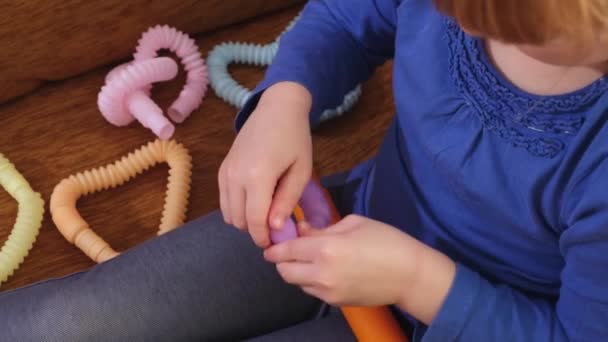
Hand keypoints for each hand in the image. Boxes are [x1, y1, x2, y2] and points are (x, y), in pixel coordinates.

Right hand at [218, 82, 312, 247]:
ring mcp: (225, 172)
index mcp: (257, 176)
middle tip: (275, 226)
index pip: (254, 221)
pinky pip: (224, 201)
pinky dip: (237, 208)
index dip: (264, 237)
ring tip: (266, 213)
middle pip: (238, 221)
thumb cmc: (295, 139)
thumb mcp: (301, 171)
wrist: (276, 109)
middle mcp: (235, 176)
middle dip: (255, 230)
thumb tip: (275, 227)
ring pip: (228, 214)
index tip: (276, 242)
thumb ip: (287, 201)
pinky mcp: (222, 170)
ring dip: (245, 221)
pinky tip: (256, 201)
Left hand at [263, 214, 418, 305]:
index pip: (286, 250)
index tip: (271, 242)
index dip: (275, 246)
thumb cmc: (386, 241)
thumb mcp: (353, 224)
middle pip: (284, 271)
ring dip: (296, 270)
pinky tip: (325, 269)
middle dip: (282, 260)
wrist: (410, 275)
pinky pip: (312, 291)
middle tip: (289, 249)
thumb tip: (302, 230)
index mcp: (326, 248)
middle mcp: (321, 273)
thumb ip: (322, 228)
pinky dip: (310, 280)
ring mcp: (327, 291)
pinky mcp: (335, 302)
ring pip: (296, 282)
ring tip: (309, 258)